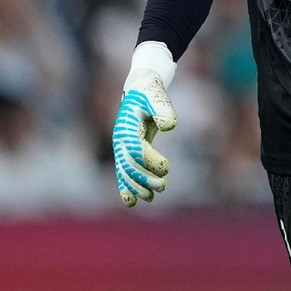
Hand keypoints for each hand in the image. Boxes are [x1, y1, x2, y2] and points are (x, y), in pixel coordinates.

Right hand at [112, 44, 176, 206]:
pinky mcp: (128, 151)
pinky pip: (124, 172)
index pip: (135, 150)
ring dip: (136, 187)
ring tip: (151, 197)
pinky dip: (126, 187)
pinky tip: (131, 202)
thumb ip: (164, 109)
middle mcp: (121, 139)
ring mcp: (122, 147)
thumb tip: (169, 126)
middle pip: (128, 165)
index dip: (148, 161)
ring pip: (124, 172)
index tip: (166, 167)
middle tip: (161, 187)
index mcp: (127, 127)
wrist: (139, 88)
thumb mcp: (158, 95)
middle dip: (143, 179)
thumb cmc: (150, 92)